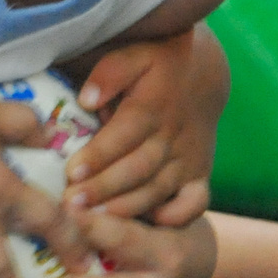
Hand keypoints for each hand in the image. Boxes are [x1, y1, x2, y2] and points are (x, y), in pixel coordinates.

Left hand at [64, 24, 227, 224]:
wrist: (205, 73)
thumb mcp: (134, 54)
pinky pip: (195, 201)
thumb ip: (110, 72)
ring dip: (129, 206)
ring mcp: (188, 157)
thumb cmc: (156, 63)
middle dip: (104, 189)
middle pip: (138, 167)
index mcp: (152, 106)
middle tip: (72, 205)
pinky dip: (178, 215)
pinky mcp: (199, 173)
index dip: (98, 155)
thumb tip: (87, 98)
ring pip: (159, 188)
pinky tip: (153, 223)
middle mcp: (172, 136)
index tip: (71, 172)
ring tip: (96, 220)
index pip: (124, 134)